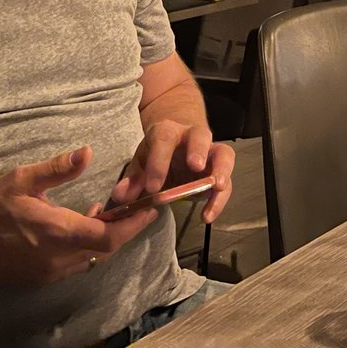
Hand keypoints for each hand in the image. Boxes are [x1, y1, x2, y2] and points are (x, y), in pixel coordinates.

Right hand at [0, 147, 157, 284]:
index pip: (110, 235)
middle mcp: (59, 259)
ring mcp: (49, 272)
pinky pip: (75, 262)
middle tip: (138, 207)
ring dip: (105, 236)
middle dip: (125, 228)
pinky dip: (87, 244)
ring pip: (91, 256)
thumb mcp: (22, 180)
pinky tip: (81, 224)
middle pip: (106, 247)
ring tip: (112, 211)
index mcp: (59, 233)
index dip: (134, 224)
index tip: (151, 208)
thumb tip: (88, 152)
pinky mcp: (39, 278)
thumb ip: (58, 168)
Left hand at [107, 121, 234, 223]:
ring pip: (224, 154)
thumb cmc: (156, 154)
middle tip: (195, 166)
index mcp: (168, 132)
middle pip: (200, 136)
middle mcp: (193, 136)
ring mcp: (211, 151)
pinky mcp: (220, 169)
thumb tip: (121, 196)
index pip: (164, 139)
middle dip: (198, 150)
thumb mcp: (141, 164)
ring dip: (221, 171)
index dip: (159, 162)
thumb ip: (133, 180)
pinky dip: (219, 199)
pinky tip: (207, 216)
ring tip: (217, 188)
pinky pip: (226, 181)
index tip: (152, 187)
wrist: (177, 143)